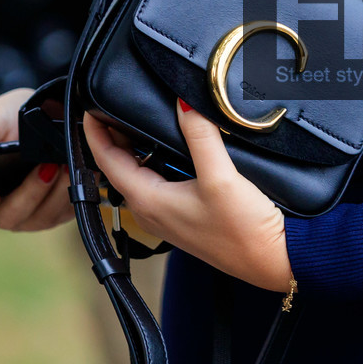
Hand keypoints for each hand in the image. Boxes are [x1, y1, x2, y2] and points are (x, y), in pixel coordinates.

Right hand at [0, 87, 72, 234]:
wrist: (50, 114)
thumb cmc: (12, 118)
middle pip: (8, 217)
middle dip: (29, 193)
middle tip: (46, 166)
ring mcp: (28, 214)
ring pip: (40, 218)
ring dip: (54, 192)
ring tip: (66, 164)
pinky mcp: (56, 212)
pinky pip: (63, 213)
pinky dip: (71, 192)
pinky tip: (76, 171)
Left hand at [82, 99, 292, 291]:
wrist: (272, 261)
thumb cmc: (244, 231)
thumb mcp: (221, 177)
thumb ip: (201, 137)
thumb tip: (183, 102)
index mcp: (148, 201)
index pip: (106, 161)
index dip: (95, 131)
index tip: (90, 105)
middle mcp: (151, 210)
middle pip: (118, 166)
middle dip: (113, 135)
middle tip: (114, 103)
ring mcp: (167, 215)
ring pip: (138, 174)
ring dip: (135, 148)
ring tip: (138, 117)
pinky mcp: (185, 215)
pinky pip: (158, 182)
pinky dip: (156, 160)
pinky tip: (173, 146)